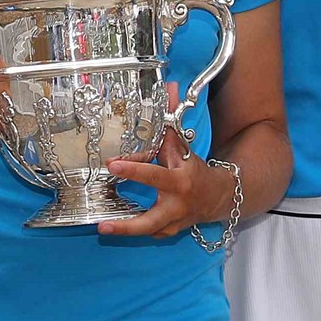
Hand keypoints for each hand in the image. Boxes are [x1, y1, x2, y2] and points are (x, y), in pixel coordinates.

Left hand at [99, 82, 230, 238]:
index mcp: (179, 182)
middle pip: (150, 220)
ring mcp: (173, 222)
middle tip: (103, 225)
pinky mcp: (170, 231)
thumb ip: (171, 120)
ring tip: (103, 228)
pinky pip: (151, 233)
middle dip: (127, 225)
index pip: (153, 175)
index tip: (111, 164)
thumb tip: (169, 87)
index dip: (133, 169)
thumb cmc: (195, 168)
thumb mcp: (183, 146)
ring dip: (126, 232)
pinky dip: (135, 231)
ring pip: (148, 231)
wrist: (217, 197)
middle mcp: (176, 206)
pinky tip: (117, 227)